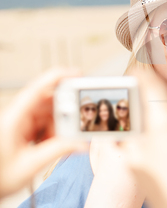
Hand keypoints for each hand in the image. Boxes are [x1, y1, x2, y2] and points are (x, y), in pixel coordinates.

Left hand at [0, 68, 86, 197]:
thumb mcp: (30, 165)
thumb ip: (57, 151)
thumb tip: (81, 142)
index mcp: (13, 119)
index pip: (36, 90)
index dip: (58, 77)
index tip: (78, 73)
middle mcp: (17, 116)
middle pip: (48, 101)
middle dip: (65, 110)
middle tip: (77, 120)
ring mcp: (21, 122)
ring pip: (50, 113)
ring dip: (59, 126)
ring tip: (57, 142)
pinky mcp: (25, 130)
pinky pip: (46, 124)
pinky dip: (54, 133)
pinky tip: (50, 145)